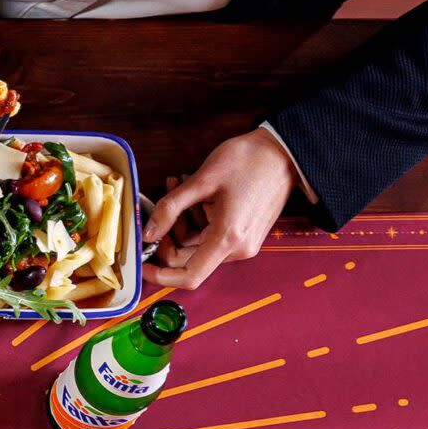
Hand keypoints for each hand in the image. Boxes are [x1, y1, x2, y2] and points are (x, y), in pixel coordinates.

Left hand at [142, 127, 296, 289]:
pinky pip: (212, 235)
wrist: (284, 152)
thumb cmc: (249, 161)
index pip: (189, 276)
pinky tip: (192, 193)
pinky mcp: (245, 233)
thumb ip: (170, 208)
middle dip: (168, 234)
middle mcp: (238, 248)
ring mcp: (243, 242)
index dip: (161, 275)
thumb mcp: (202, 181)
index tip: (143, 263)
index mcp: (228, 239)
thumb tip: (148, 233)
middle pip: (189, 257)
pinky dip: (197, 217)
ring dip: (182, 219)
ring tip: (175, 185)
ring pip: (198, 244)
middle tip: (158, 206)